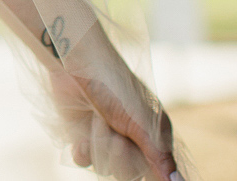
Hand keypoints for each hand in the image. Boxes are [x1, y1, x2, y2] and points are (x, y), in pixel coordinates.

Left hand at [50, 67, 179, 180]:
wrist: (78, 65)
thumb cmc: (116, 88)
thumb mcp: (141, 122)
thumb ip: (158, 155)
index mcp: (153, 136)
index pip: (157, 171)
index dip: (150, 173)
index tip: (134, 156)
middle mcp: (132, 140)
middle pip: (129, 174)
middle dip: (121, 157)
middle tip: (117, 136)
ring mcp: (107, 138)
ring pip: (105, 167)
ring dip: (100, 146)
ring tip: (99, 122)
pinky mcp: (84, 136)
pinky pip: (85, 161)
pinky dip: (83, 152)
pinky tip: (81, 140)